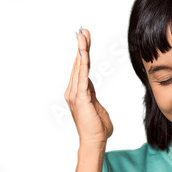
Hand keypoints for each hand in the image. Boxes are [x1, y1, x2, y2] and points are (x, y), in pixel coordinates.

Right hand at [64, 28, 112, 146]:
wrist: (95, 141)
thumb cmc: (97, 128)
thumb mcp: (97, 106)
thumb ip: (93, 95)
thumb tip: (90, 87)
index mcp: (78, 93)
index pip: (80, 69)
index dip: (83, 54)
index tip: (85, 40)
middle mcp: (73, 91)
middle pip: (78, 64)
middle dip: (81, 46)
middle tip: (84, 30)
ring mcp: (75, 94)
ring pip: (79, 67)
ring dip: (81, 50)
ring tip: (82, 35)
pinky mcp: (81, 98)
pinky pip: (82, 76)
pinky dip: (83, 63)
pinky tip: (84, 52)